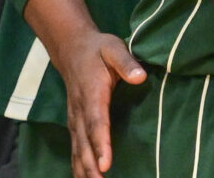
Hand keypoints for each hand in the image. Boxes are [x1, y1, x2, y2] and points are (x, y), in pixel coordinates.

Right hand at [58, 30, 147, 177]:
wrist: (72, 48)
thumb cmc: (98, 49)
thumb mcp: (114, 48)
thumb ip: (127, 62)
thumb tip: (140, 77)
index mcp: (92, 93)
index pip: (97, 122)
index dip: (101, 144)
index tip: (106, 163)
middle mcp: (80, 109)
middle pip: (84, 142)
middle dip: (91, 164)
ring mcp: (75, 117)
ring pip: (78, 147)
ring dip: (83, 168)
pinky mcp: (75, 121)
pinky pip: (75, 146)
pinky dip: (77, 163)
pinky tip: (82, 177)